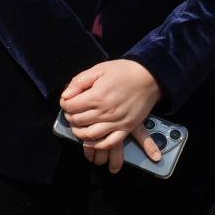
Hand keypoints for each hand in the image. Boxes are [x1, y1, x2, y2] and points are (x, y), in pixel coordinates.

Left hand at [60, 58, 162, 172]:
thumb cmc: (123, 72)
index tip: (66, 101)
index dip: (64, 104)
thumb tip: (65, 95)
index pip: (70, 106)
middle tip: (72, 112)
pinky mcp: (126, 128)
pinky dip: (97, 145)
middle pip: (78, 121)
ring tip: (78, 126)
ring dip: (79, 132)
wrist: (149, 77)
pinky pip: (109, 142)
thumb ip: (79, 82)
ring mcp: (116, 122)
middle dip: (70, 117)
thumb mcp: (98, 69)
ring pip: (90, 135)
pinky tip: (91, 140)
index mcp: (96, 96)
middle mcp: (105, 112)